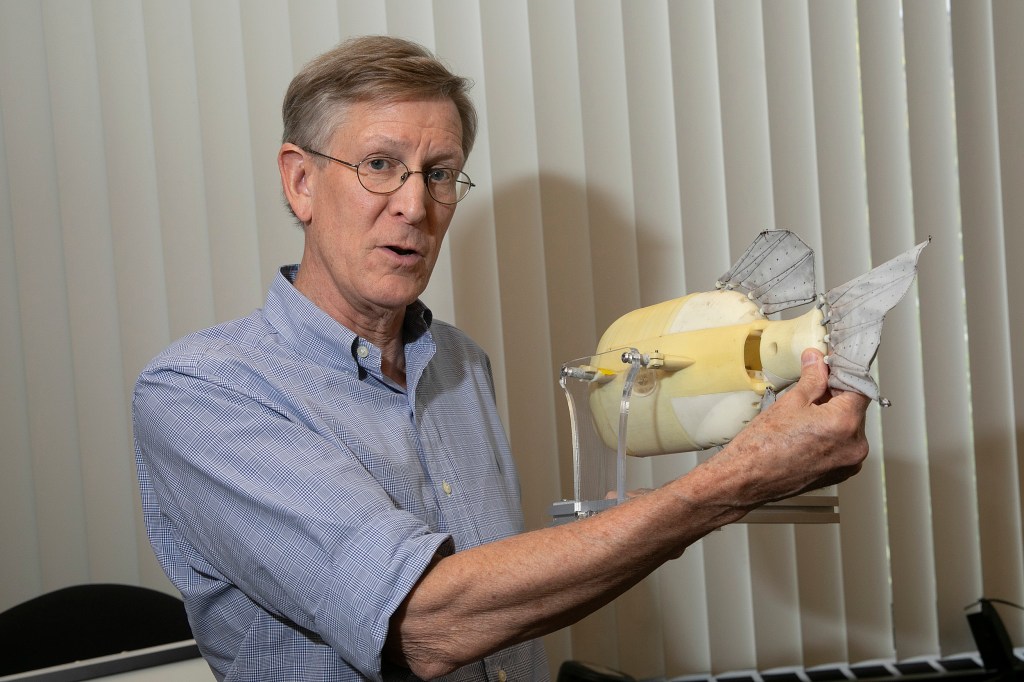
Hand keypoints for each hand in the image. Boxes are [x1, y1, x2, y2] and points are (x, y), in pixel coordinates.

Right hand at [698, 348, 870, 510]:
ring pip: (849, 428)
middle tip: (812, 391)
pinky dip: (830, 436)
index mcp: (844, 424)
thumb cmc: (762, 447)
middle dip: (836, 397)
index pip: (859, 387)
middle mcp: (854, 446)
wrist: (746, 479)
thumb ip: (812, 379)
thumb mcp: (790, 402)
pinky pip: (842, 447)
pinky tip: (806, 433)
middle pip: (855, 409)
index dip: (843, 375)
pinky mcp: (839, 474)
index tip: (831, 368)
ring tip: (804, 417)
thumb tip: (818, 362)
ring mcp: (848, 464)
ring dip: (833, 417)